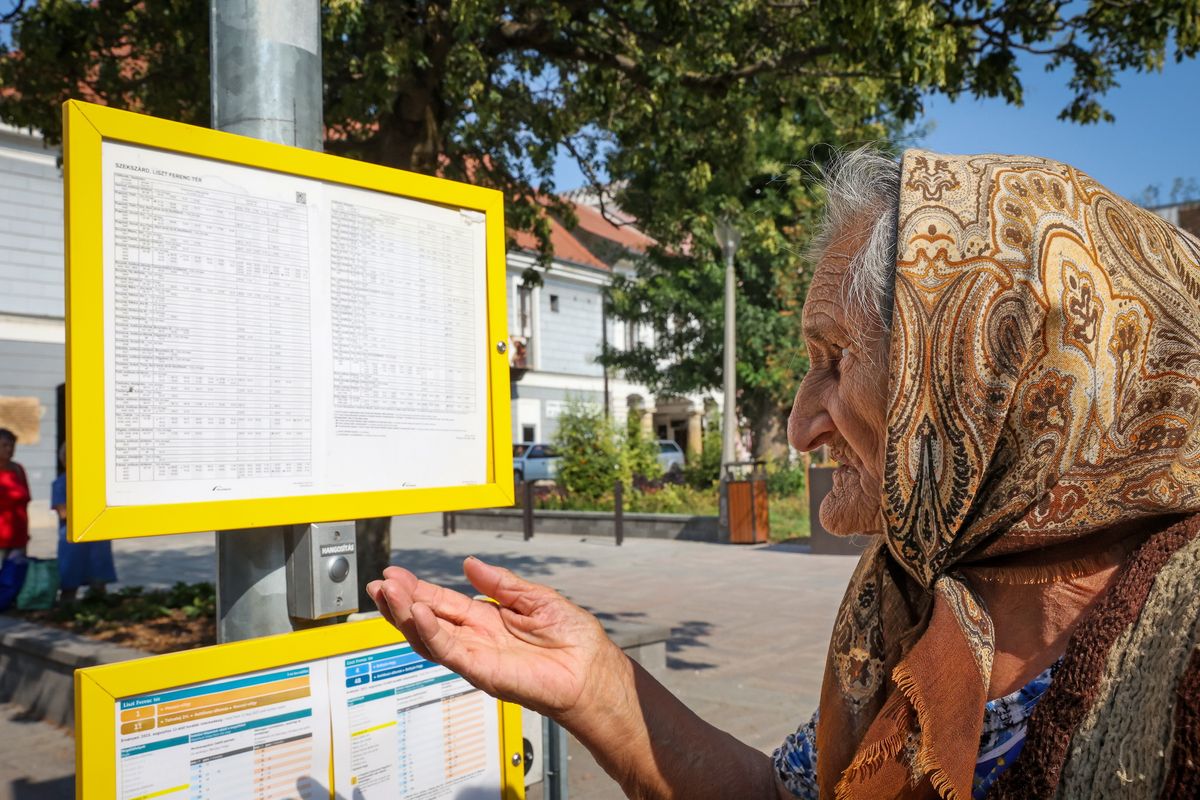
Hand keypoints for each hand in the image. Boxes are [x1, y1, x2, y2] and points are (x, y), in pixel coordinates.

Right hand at [366, 557, 626, 721]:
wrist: (592, 672)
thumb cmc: (574, 640)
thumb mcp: (535, 598)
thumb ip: (501, 583)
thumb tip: (470, 564)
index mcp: (488, 619)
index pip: (443, 603)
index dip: (418, 590)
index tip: (395, 575)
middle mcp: (477, 639)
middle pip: (428, 620)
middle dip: (400, 603)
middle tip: (379, 584)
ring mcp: (477, 657)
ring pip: (430, 638)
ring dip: (406, 616)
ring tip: (389, 594)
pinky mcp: (483, 672)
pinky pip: (450, 652)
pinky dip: (431, 633)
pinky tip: (417, 614)